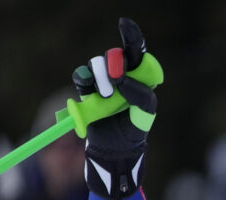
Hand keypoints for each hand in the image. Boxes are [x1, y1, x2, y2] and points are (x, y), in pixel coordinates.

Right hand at [73, 18, 157, 199]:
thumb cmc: (133, 131)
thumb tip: (123, 80)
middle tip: (117, 79)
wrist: (113, 149)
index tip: (124, 25)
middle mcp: (121, 75)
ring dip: (101, 76)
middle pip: (116, 54)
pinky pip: (82, 76)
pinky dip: (85, 80)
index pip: (137, 52)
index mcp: (140, 77)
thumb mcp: (144, 116)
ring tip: (106, 96)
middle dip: (115, 62)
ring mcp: (103, 81)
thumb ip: (141, 97)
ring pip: (97, 63)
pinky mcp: (88, 90)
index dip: (131, 36)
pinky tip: (90, 90)